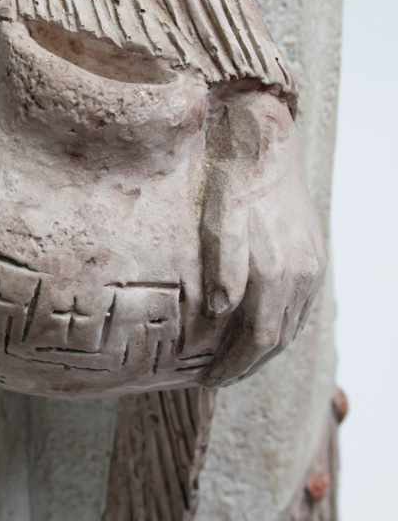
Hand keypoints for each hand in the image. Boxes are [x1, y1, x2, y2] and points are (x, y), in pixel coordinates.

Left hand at [200, 90, 326, 385]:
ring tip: (233, 362)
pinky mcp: (313, 254)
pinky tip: (257, 328)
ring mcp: (313, 265)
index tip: (207, 380)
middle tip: (215, 379)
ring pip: (292, 325)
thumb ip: (224, 266)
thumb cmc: (233, 178)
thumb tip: (221, 311)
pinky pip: (298, 304)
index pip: (260, 339)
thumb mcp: (219, 218)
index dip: (234, 366)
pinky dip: (278, 325)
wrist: (266, 140)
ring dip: (264, 350)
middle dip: (247, 365)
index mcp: (280, 272)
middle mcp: (304, 275)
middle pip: (279, 340)